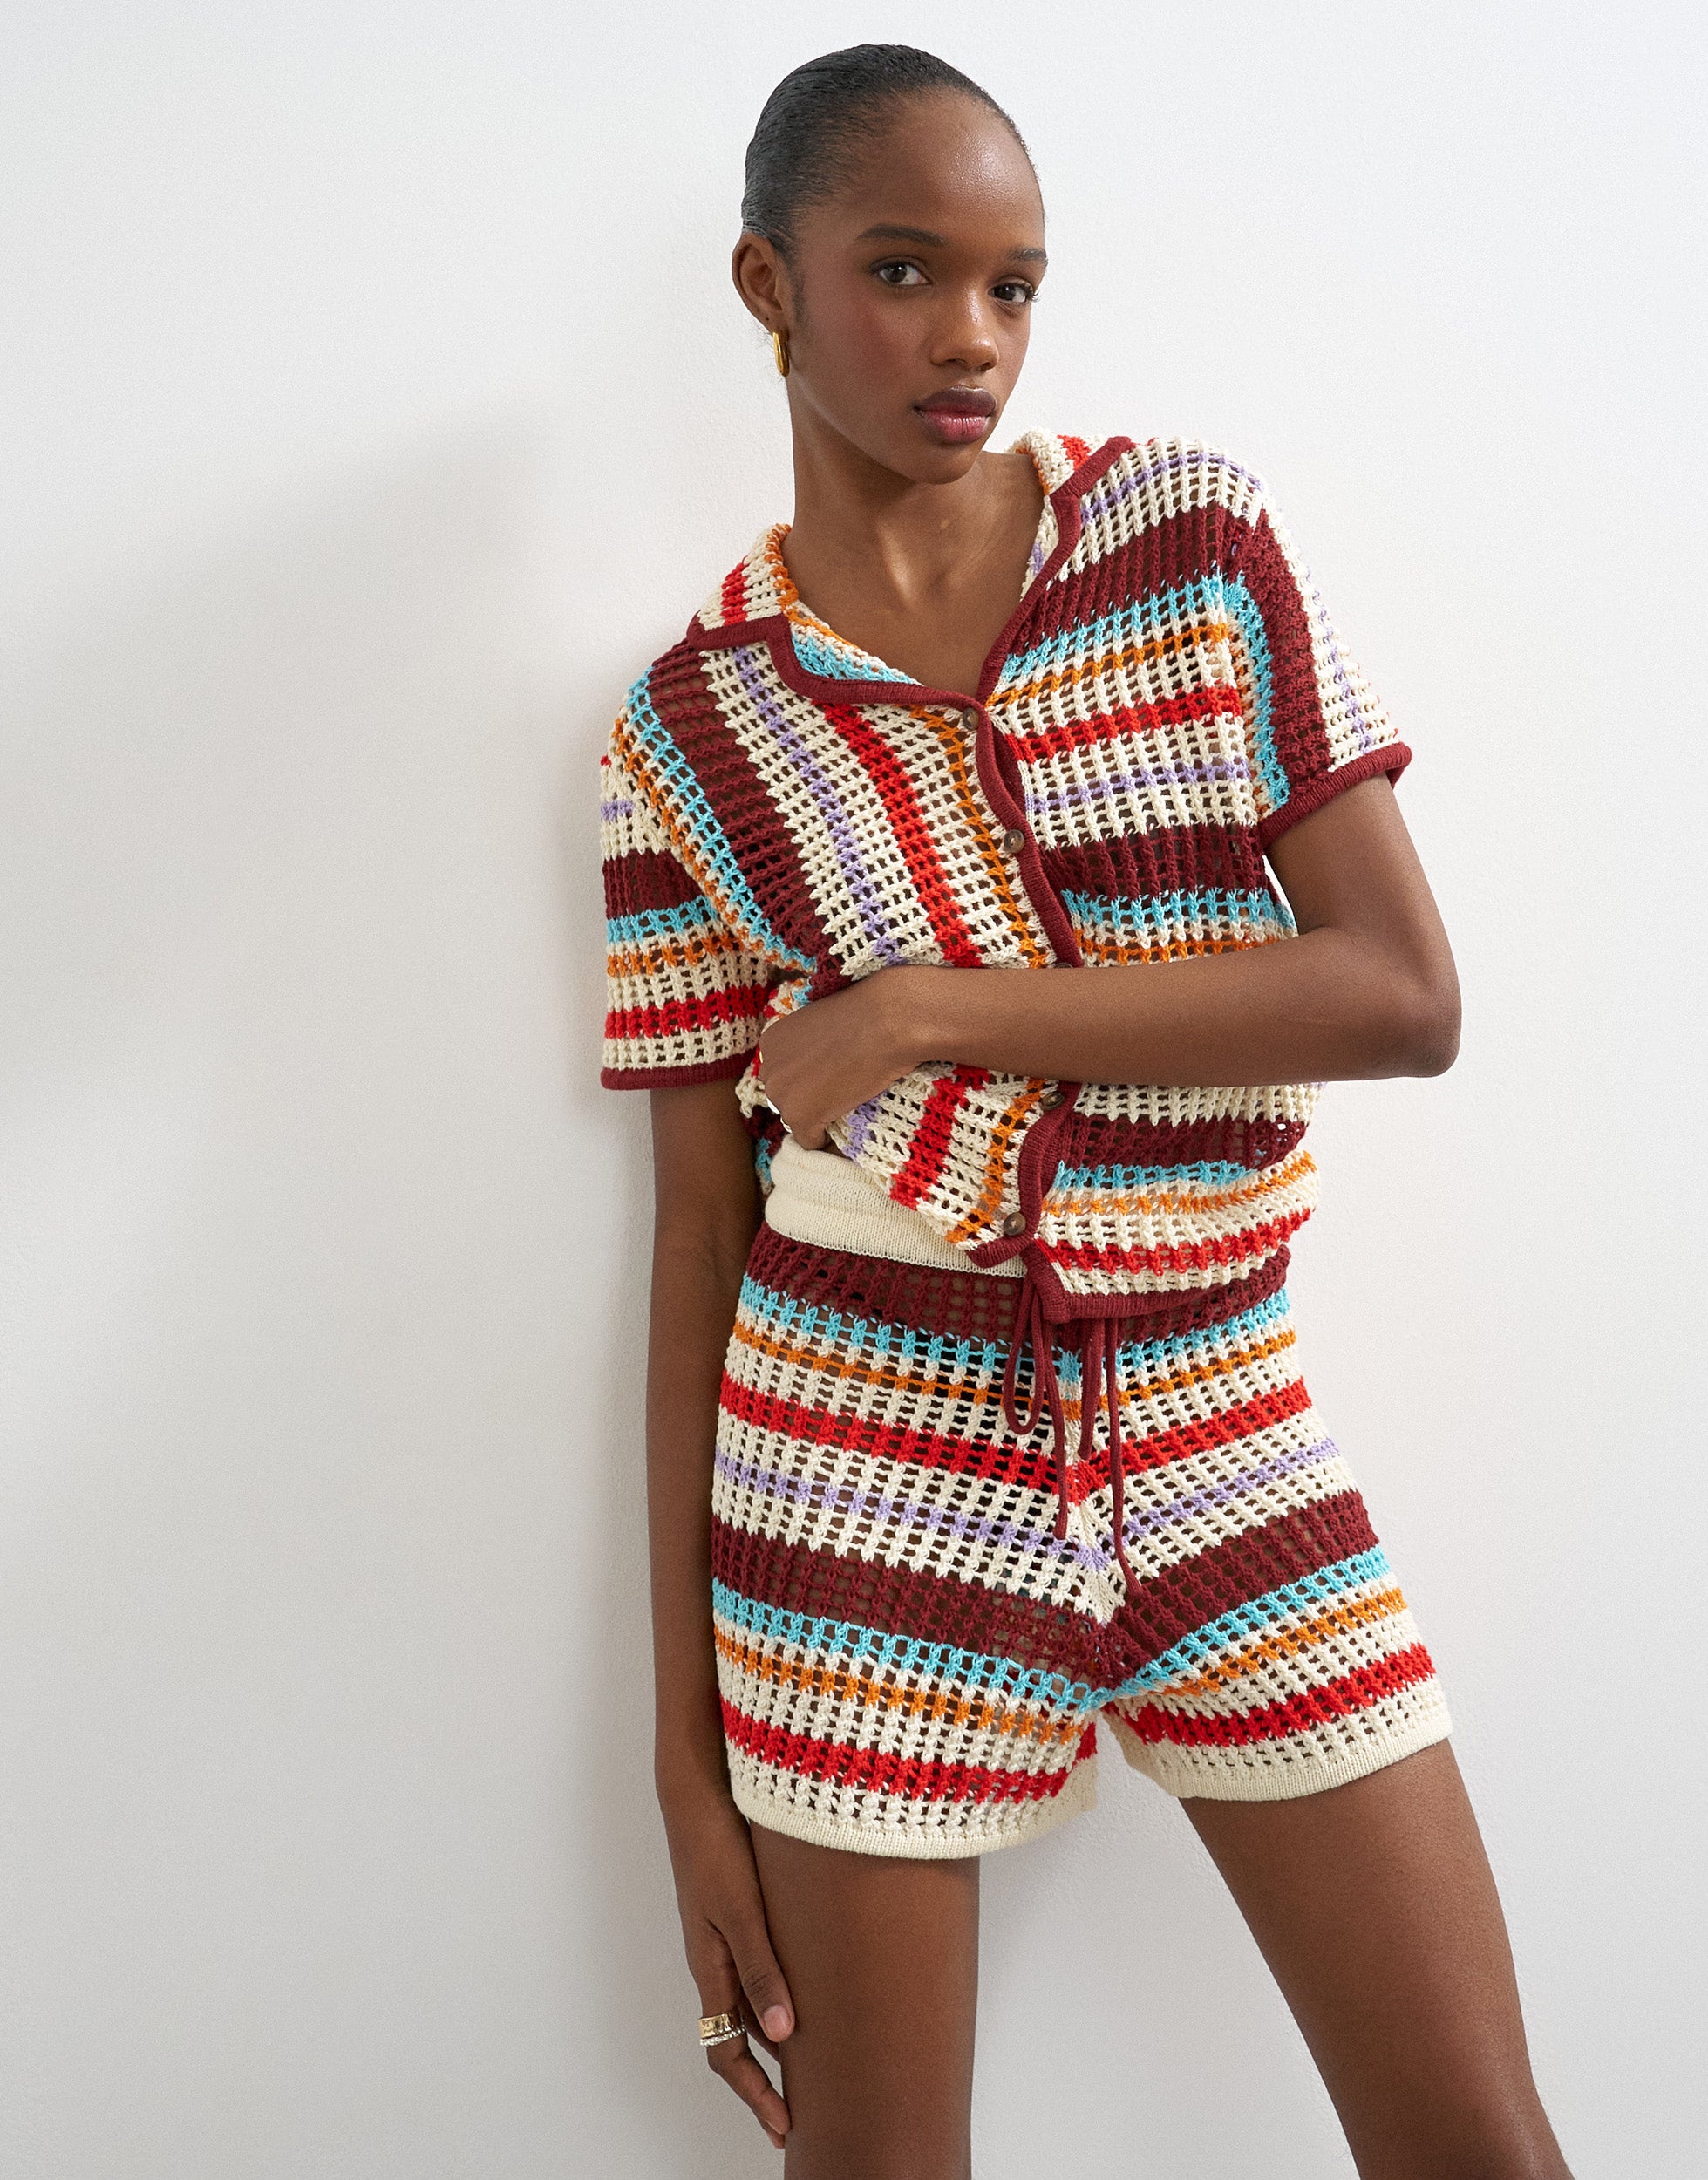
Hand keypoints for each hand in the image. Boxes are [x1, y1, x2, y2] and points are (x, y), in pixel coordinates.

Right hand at [660, 1781, 795, 2146]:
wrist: (697, 1796)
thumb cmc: (717, 1850)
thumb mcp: (743, 1912)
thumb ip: (762, 1969)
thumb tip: (785, 2034)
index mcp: (710, 1971)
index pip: (726, 2054)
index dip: (754, 2095)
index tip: (783, 2129)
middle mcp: (714, 1964)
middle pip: (735, 2040)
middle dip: (763, 2084)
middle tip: (797, 2118)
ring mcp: (722, 1941)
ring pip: (747, 2009)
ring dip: (774, 2044)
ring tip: (813, 2069)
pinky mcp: (735, 1917)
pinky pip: (755, 1975)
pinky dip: (777, 1999)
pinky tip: (808, 1998)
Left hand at [757, 971, 924, 1148]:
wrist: (888, 1023)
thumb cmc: (865, 1015)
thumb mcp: (821, 1023)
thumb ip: (807, 1045)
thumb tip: (815, 1069)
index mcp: (772, 1042)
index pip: (783, 1073)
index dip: (807, 1078)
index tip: (830, 1075)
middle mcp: (769, 1069)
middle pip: (785, 1098)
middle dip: (808, 1097)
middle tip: (840, 1089)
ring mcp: (782, 1095)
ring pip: (796, 1120)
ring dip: (818, 1116)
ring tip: (846, 1103)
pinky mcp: (801, 1117)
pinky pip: (809, 1141)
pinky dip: (826, 1139)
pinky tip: (844, 1124)